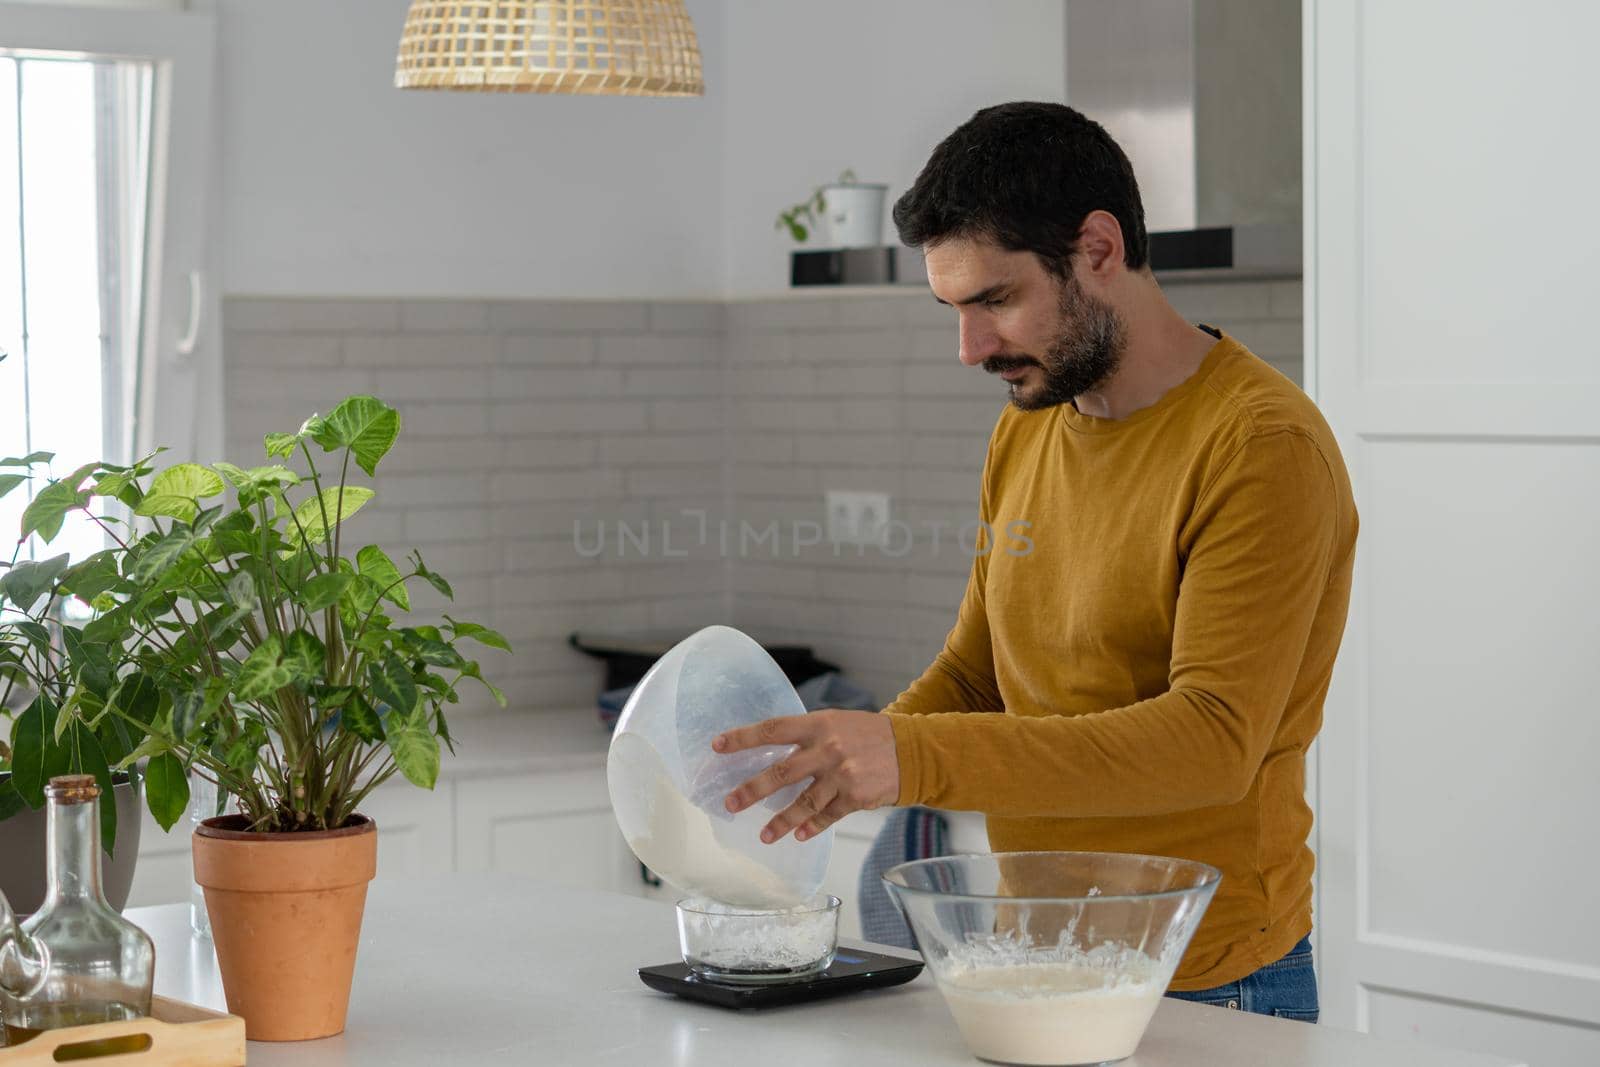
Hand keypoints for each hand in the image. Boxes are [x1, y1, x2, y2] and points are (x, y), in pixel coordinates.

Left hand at [715, 709, 898, 843]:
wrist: (911, 749)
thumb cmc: (868, 735)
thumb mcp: (837, 723)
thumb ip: (807, 736)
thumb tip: (772, 752)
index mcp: (819, 725)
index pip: (773, 730)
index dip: (743, 738)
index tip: (718, 746)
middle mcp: (828, 749)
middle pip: (781, 772)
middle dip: (752, 790)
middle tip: (731, 804)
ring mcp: (842, 775)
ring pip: (803, 803)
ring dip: (781, 822)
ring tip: (764, 836)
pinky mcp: (856, 797)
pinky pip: (827, 816)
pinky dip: (812, 827)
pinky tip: (799, 836)